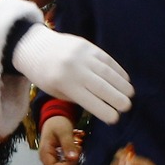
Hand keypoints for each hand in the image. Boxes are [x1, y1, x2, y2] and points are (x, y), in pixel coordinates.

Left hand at [10, 23, 132, 123]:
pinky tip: (125, 79)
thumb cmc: (44, 75)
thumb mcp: (56, 91)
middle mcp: (75, 69)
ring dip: (121, 84)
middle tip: (127, 107)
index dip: (104, 111)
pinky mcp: (87, 45)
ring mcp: (82, 55)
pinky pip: (107, 59)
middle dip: (117, 98)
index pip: (89, 101)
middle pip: (102, 87)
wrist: (34, 47)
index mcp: (64, 84)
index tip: (115, 119)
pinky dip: (118, 70)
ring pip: (107, 72)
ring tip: (130, 94)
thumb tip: (102, 105)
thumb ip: (77, 97)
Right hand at [38, 116, 81, 164]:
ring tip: (76, 147)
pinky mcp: (55, 157)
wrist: (55, 119)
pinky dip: (71, 157)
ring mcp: (50, 158)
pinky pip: (65, 163)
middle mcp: (45, 158)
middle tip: (77, 149)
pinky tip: (74, 148)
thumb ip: (68, 145)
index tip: (75, 155)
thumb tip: (73, 158)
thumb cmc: (57, 123)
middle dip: (71, 162)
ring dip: (72, 160)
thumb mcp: (64, 132)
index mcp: (44, 152)